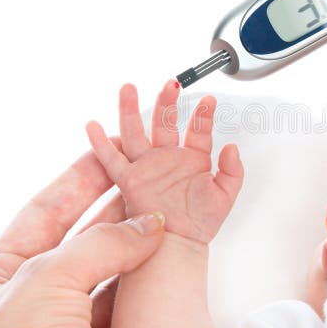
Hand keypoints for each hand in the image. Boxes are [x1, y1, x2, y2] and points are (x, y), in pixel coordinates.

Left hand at [0, 145, 164, 327]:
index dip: (79, 178)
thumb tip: (145, 224)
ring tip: (165, 213)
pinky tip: (164, 260)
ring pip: (111, 272)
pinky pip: (127, 304)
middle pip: (82, 239)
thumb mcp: (46, 282)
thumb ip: (100, 244)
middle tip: (148, 178)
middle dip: (116, 207)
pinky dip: (147, 283)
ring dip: (138, 245)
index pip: (44, 211)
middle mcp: (30, 302)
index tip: (110, 152)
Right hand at [85, 81, 243, 243]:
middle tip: (170, 83)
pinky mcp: (130, 180)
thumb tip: (233, 148)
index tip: (209, 100)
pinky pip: (112, 159)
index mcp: (193, 158)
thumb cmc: (200, 223)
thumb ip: (233, 171)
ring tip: (128, 88)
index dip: (204, 114)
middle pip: (165, 122)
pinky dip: (100, 143)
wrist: (180, 244)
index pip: (198, 130)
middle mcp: (168, 158)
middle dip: (167, 101)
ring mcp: (148, 167)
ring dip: (130, 109)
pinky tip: (93, 126)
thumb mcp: (225, 195)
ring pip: (136, 132)